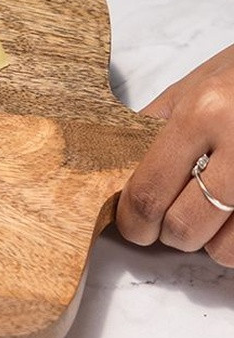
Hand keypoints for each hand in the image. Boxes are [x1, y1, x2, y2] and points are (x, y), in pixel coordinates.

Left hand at [116, 45, 233, 266]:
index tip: (132, 226)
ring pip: (224, 249)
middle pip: (184, 227)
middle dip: (169, 232)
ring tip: (209, 212)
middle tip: (169, 219)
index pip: (149, 191)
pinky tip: (232, 215)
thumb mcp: (189, 89)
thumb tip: (116, 175)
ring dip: (209, 241)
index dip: (133, 222)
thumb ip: (152, 131)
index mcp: (202, 114)